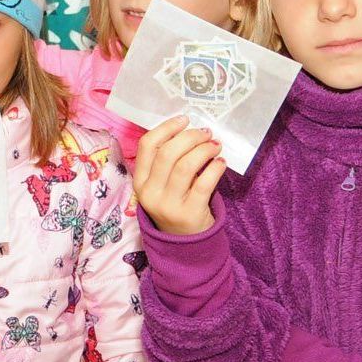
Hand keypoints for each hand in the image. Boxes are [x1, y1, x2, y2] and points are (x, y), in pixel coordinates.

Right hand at [133, 117, 223, 235]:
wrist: (184, 242)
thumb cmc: (175, 203)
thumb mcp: (161, 184)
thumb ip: (167, 161)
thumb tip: (190, 129)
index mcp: (140, 181)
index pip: (147, 146)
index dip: (166, 128)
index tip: (185, 120)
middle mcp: (150, 192)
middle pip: (168, 153)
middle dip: (190, 137)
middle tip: (206, 133)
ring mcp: (168, 204)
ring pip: (186, 166)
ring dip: (204, 150)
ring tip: (215, 146)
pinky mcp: (189, 213)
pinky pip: (204, 183)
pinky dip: (215, 168)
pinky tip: (221, 163)